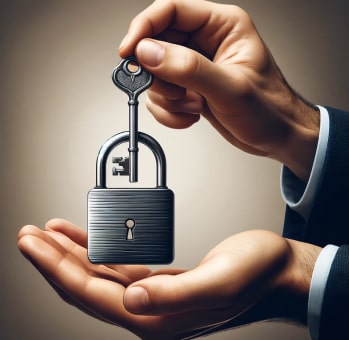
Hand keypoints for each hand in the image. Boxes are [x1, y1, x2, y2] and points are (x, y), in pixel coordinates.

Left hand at [18, 219, 320, 338]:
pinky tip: (84, 241)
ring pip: (97, 276)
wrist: (274, 269)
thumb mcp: (221, 281)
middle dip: (52, 260)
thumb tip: (133, 301)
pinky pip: (116, 267)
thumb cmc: (255, 273)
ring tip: (47, 235)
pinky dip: (97, 252)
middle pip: (85, 286)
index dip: (57, 268)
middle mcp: (149, 311)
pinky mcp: (160, 281)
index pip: (90, 293)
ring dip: (70, 255)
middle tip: (28, 236)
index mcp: (159, 316)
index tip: (33, 244)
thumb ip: (176, 293)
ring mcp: (152, 297)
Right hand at [119, 0, 318, 181]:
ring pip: (156, 73)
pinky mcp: (189, 88)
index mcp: (222, 26)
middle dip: (158, 74)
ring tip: (192, 105)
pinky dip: (169, 111)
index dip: (144, 28)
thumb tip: (150, 52)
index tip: (129, 51)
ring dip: (166, 96)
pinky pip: (162, 95)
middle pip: (157, 43)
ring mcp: (195, 67)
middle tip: (171, 91)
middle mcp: (206, 42)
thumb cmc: (270, 109)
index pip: (170, 11)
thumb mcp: (231, 88)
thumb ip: (189, 68)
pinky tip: (191, 115)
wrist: (276, 136)